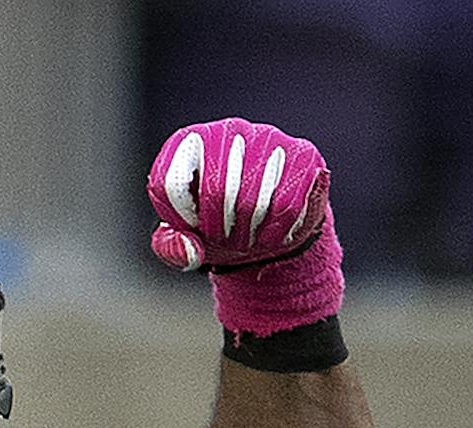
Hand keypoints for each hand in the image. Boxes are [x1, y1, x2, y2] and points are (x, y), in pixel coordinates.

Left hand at [144, 118, 343, 339]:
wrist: (272, 223)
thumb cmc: (219, 224)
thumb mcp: (187, 239)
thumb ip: (172, 247)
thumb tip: (190, 251)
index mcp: (188, 142)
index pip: (170, 181)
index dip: (182, 218)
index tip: (195, 228)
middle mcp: (227, 130)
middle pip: (215, 191)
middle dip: (219, 231)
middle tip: (227, 242)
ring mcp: (267, 138)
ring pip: (252, 200)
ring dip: (248, 234)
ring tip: (248, 239)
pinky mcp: (303, 154)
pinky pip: (286, 205)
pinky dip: (276, 234)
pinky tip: (272, 235)